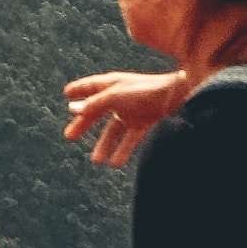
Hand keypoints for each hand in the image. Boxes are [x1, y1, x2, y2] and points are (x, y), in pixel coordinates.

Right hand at [62, 68, 193, 168]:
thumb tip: (72, 108)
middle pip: (98, 111)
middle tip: (69, 136)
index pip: (91, 86)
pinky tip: (115, 163)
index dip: (79, 89)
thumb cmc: (146, 91)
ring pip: (114, 130)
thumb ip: (93, 104)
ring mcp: (133, 111)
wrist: (180, 96)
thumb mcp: (114, 97)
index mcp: (113, 84)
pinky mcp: (145, 123)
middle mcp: (121, 97)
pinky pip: (130, 139)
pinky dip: (123, 151)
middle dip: (84, 124)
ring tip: (96, 161)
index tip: (66, 93)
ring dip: (105, 145)